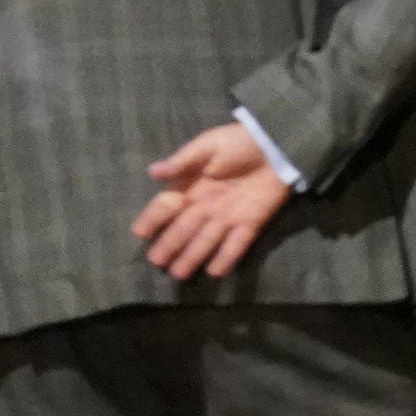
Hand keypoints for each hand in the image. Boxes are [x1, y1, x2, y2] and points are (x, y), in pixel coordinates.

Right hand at [132, 123, 290, 281]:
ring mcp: (228, 216)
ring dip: (193, 257)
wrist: (275, 144)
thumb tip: (153, 171)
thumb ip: (183, 161)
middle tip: (156, 262)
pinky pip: (237, 243)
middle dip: (170, 245)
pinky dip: (226, 257)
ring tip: (179, 274)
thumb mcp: (208, 145)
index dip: (153, 219)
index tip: (140, 233)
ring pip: (207, 241)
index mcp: (192, 186)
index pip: (167, 206)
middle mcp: (206, 205)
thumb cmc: (238, 142)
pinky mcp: (251, 222)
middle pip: (184, 229)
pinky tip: (214, 272)